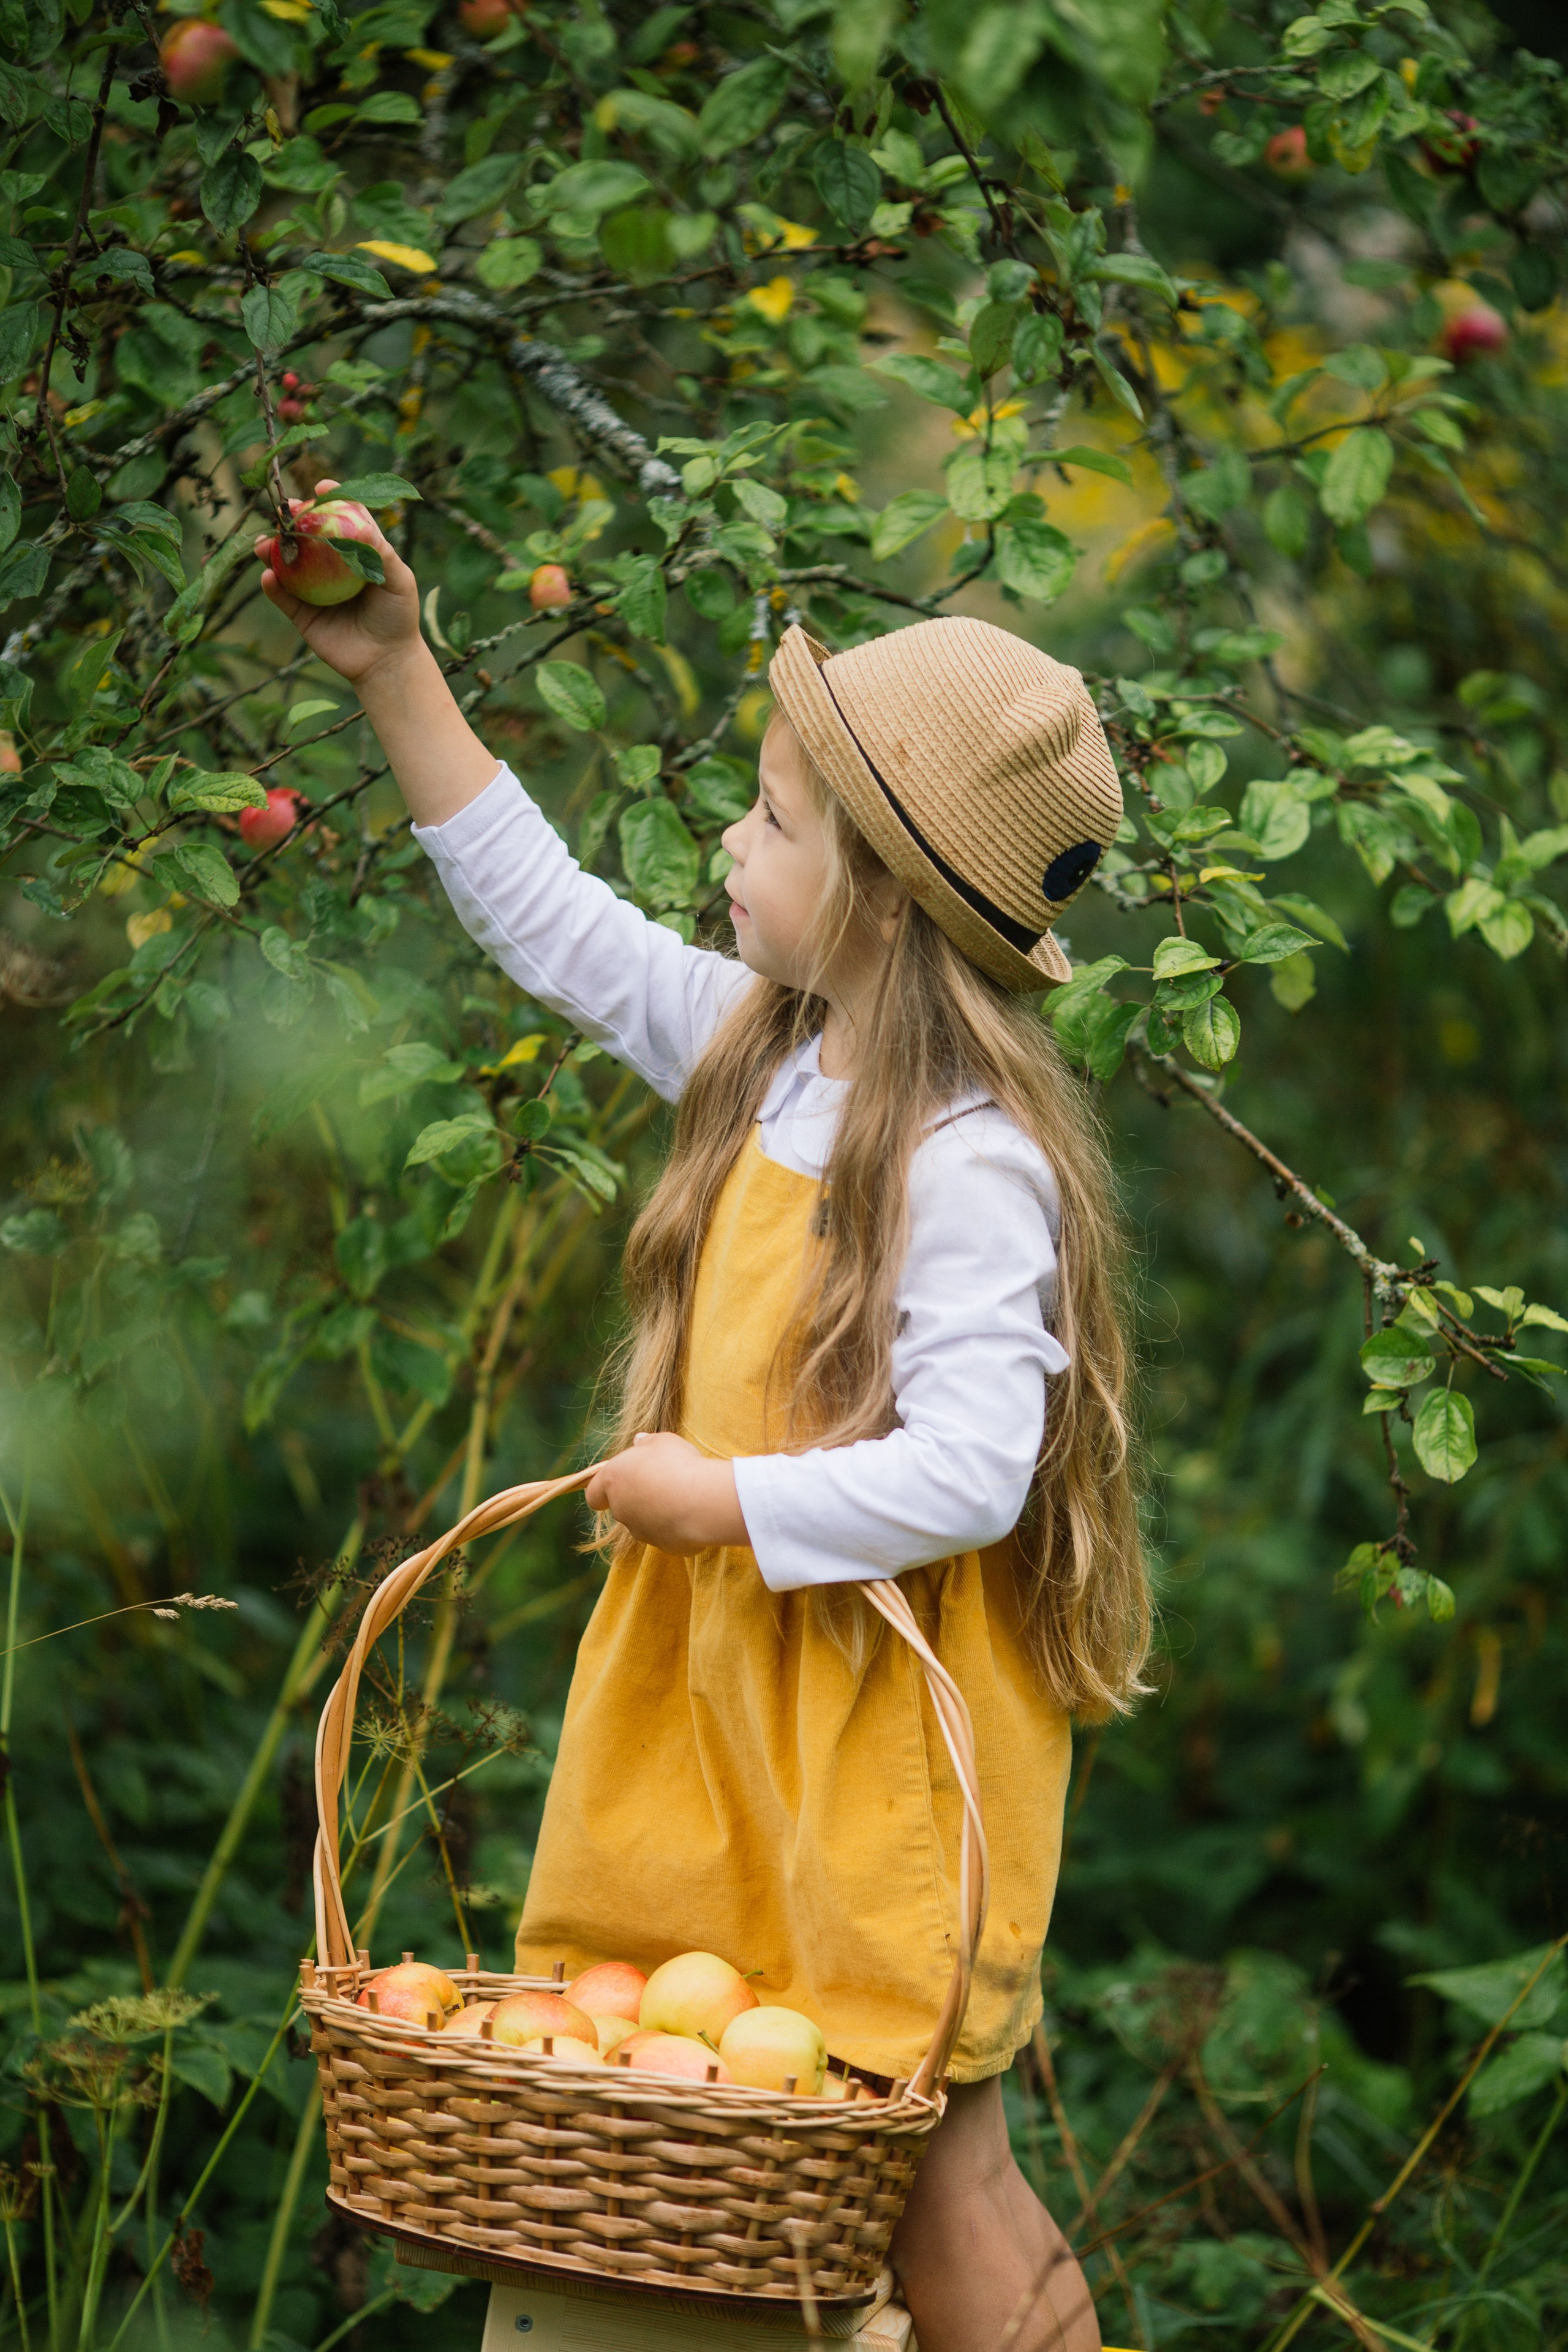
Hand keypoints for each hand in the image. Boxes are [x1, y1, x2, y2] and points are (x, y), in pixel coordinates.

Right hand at [255, 478, 422, 686]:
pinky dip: (271, 585)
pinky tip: (267, 575)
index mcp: (354, 553)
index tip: (321, 488)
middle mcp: (329, 567)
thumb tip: (364, 524)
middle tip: (286, 511)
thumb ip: (382, 553)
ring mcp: (312, 589)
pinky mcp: (301, 614)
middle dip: (292, 520)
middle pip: (306, 536)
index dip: (330, 501)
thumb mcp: (398, 581)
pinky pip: (281, 596)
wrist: (387, 661)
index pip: (340, 519)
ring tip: (265, 543)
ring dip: (272, 549)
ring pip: (286, 563)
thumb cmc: (398, 617)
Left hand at [584, 1433, 748, 1555]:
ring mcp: (641, 1531)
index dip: (602, 1490)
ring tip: (682, 1496)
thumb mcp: (662, 1441)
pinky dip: (676, 1526)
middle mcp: (621, 1510)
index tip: (616, 1484)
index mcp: (613, 1481)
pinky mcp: (664, 1545)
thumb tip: (639, 1441)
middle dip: (638, 1497)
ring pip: (645, 1522)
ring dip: (657, 1512)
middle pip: (623, 1506)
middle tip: (662, 1482)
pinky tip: (694, 1512)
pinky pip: (668, 1534)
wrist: (700, 1500)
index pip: (594, 1493)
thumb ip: (647, 1442)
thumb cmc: (676, 1464)